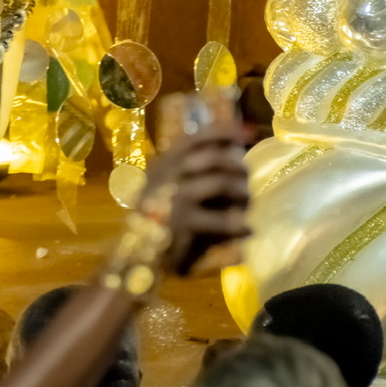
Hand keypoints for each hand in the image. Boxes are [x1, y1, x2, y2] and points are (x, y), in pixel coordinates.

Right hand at [141, 111, 250, 277]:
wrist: (136, 254)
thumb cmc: (158, 219)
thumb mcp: (169, 187)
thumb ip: (192, 172)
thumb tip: (232, 153)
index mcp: (165, 163)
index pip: (196, 138)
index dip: (224, 132)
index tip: (248, 132)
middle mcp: (168, 175)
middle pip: (212, 157)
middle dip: (237, 165)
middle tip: (247, 177)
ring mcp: (173, 198)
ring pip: (219, 183)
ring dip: (241, 191)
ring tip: (249, 202)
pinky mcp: (181, 223)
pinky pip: (219, 220)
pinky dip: (238, 224)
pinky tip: (248, 229)